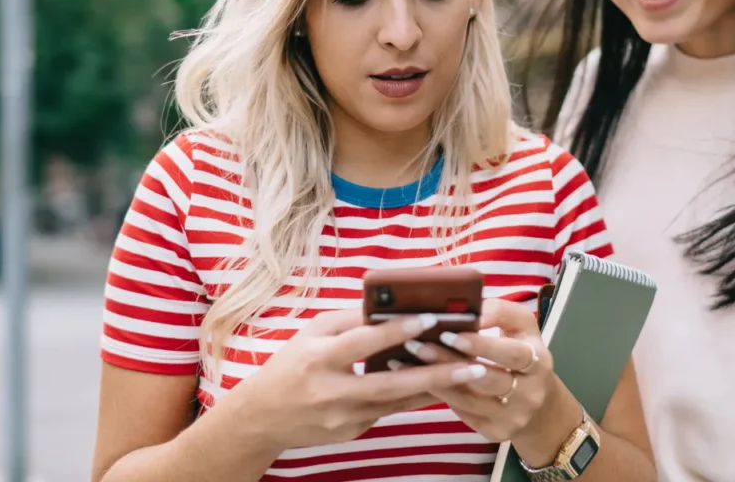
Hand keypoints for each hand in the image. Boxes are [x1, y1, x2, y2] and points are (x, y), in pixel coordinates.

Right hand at [231, 309, 488, 451]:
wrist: (262, 418)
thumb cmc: (290, 365)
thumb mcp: (311, 333)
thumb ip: (349, 320)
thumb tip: (389, 304)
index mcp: (317, 359)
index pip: (361, 343)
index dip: (396, 331)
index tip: (430, 318)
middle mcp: (331, 392)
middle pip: (390, 384)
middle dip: (435, 373)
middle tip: (472, 363)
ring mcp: (343, 418)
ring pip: (398, 401)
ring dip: (435, 387)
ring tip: (471, 373)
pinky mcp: (353, 431)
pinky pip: (390, 411)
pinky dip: (415, 397)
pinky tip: (442, 385)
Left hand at [395, 298, 559, 443]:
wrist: (539, 405)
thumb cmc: (522, 355)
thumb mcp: (521, 329)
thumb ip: (500, 312)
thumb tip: (471, 307)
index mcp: (539, 361)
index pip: (513, 354)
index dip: (483, 344)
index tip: (451, 333)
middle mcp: (530, 393)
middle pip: (488, 379)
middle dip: (451, 362)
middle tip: (419, 345)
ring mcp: (513, 417)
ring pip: (469, 399)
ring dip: (437, 378)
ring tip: (409, 358)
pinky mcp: (495, 432)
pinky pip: (462, 412)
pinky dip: (439, 393)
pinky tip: (417, 378)